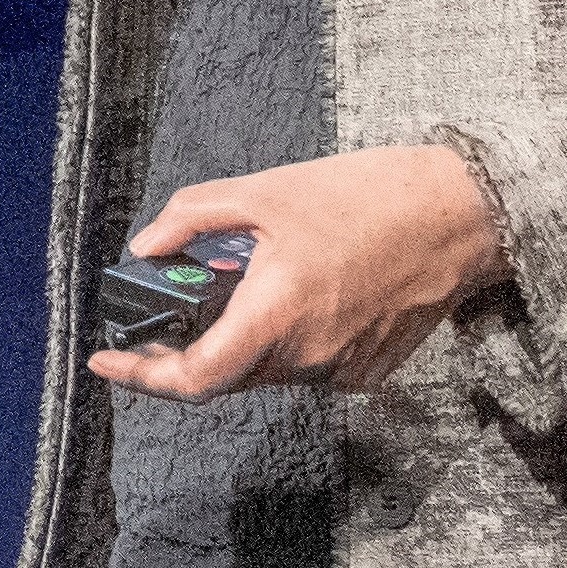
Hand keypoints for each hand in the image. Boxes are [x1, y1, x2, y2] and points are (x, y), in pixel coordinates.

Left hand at [87, 145, 510, 402]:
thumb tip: (146, 246)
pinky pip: (307, 364)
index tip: (107, 362)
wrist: (460, 215)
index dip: (143, 377)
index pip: (196, 377)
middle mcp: (308, 355)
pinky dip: (288, 337)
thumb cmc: (366, 195)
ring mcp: (341, 371)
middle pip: (228, 373)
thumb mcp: (267, 190)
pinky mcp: (368, 372)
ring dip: (244, 336)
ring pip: (268, 369)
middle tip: (172, 302)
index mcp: (278, 312)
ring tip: (251, 278)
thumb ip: (195, 216)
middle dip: (192, 344)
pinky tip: (305, 287)